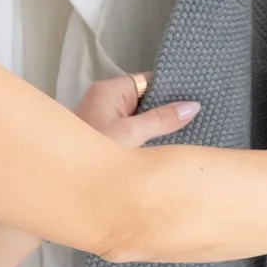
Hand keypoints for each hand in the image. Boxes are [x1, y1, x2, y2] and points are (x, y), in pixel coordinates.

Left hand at [77, 71, 198, 147]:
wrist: (67, 186)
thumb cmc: (96, 154)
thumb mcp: (133, 135)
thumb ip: (162, 119)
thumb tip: (193, 106)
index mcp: (109, 91)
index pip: (148, 81)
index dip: (172, 89)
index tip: (197, 96)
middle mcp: (105, 100)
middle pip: (145, 99)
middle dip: (168, 108)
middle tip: (200, 115)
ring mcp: (105, 120)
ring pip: (140, 117)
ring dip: (159, 125)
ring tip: (192, 128)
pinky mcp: (106, 138)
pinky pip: (133, 131)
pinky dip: (148, 136)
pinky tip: (168, 144)